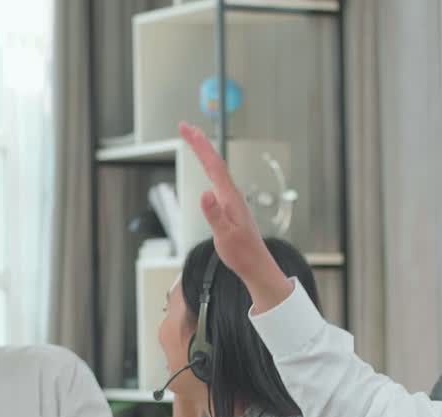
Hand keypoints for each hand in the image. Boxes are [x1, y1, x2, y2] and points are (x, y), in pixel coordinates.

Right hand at [178, 122, 293, 312]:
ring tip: (194, 139)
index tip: (187, 130)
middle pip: (214, 161)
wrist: (255, 264)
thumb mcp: (224, 235)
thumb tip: (204, 194)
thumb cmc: (242, 252)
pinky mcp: (230, 205)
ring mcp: (232, 198)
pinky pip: (217, 178)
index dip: (200, 145)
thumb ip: (214, 215)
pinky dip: (209, 166)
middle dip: (199, 142)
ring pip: (216, 168)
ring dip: (204, 152)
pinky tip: (207, 166)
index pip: (213, 165)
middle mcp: (232, 194)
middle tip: (185, 126)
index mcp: (230, 197)